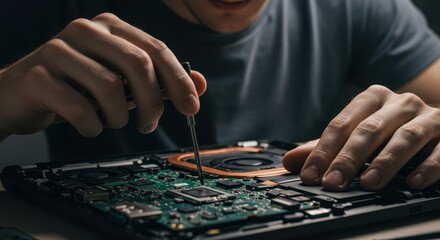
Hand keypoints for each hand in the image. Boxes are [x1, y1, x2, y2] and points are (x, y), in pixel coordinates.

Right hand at [0, 13, 205, 139]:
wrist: (21, 95)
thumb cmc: (78, 87)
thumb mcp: (122, 83)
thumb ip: (159, 82)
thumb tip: (199, 85)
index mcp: (110, 28)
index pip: (156, 49)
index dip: (179, 80)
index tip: (192, 107)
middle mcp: (85, 31)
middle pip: (137, 64)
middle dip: (152, 103)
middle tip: (148, 125)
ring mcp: (58, 50)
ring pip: (109, 88)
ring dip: (118, 117)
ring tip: (110, 121)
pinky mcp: (37, 75)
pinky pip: (79, 109)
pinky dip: (92, 127)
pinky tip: (88, 126)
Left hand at [283, 85, 439, 190]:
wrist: (436, 122)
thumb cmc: (390, 129)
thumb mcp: (358, 134)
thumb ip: (326, 147)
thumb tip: (290, 162)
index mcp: (372, 98)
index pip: (341, 124)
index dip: (323, 151)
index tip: (310, 174)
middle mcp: (400, 103)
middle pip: (369, 130)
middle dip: (348, 159)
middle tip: (333, 182)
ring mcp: (428, 117)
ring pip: (405, 138)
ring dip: (385, 162)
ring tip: (369, 183)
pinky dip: (427, 167)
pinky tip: (413, 182)